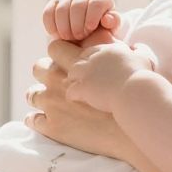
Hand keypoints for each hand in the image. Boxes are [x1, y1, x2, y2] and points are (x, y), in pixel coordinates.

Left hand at [24, 29, 140, 158]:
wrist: (134, 104)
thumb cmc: (139, 82)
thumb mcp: (138, 58)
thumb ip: (132, 52)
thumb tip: (136, 49)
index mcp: (81, 57)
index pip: (58, 49)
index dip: (60, 57)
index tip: (64, 63)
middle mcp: (63, 75)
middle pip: (40, 68)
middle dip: (44, 74)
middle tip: (51, 83)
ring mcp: (56, 98)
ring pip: (33, 94)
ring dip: (39, 98)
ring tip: (46, 104)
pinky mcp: (53, 122)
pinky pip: (33, 119)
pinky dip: (38, 121)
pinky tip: (43, 122)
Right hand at [43, 0, 119, 41]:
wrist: (89, 32)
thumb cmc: (104, 30)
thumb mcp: (113, 28)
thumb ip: (113, 23)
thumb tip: (107, 19)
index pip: (95, 3)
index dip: (92, 17)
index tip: (90, 30)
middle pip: (77, 6)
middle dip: (77, 24)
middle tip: (79, 38)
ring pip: (61, 9)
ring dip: (64, 26)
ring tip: (68, 39)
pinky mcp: (54, 3)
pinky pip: (48, 12)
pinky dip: (51, 25)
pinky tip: (56, 35)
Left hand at [62, 37, 152, 111]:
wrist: (135, 91)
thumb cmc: (142, 77)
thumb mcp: (143, 58)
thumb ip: (140, 50)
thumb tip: (137, 46)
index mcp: (107, 51)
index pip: (90, 52)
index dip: (89, 61)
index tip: (93, 70)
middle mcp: (94, 59)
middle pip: (78, 61)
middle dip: (79, 71)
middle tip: (83, 81)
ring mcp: (87, 72)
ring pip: (71, 74)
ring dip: (74, 82)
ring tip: (78, 90)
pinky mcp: (83, 87)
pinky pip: (70, 91)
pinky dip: (73, 95)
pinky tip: (77, 100)